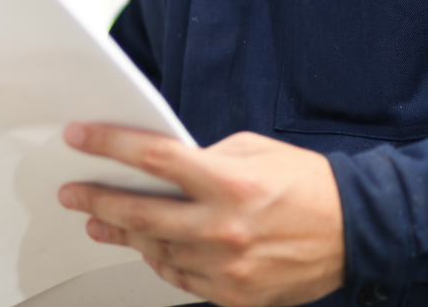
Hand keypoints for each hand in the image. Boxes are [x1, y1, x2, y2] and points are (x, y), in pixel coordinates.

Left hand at [58, 123, 344, 306]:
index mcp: (229, 182)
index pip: (153, 158)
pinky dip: (160, 261)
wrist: (356, 232)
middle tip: (72, 193)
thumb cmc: (308, 186)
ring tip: (99, 220)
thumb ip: (206, 157)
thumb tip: (163, 164)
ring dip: (122, 233)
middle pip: (141, 214)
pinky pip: (181, 277)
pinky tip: (145, 248)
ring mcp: (227, 266)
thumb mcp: (255, 150)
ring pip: (156, 250)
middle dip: (98, 200)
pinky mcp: (234, 295)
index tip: (79, 137)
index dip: (109, 144)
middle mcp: (224, 227)